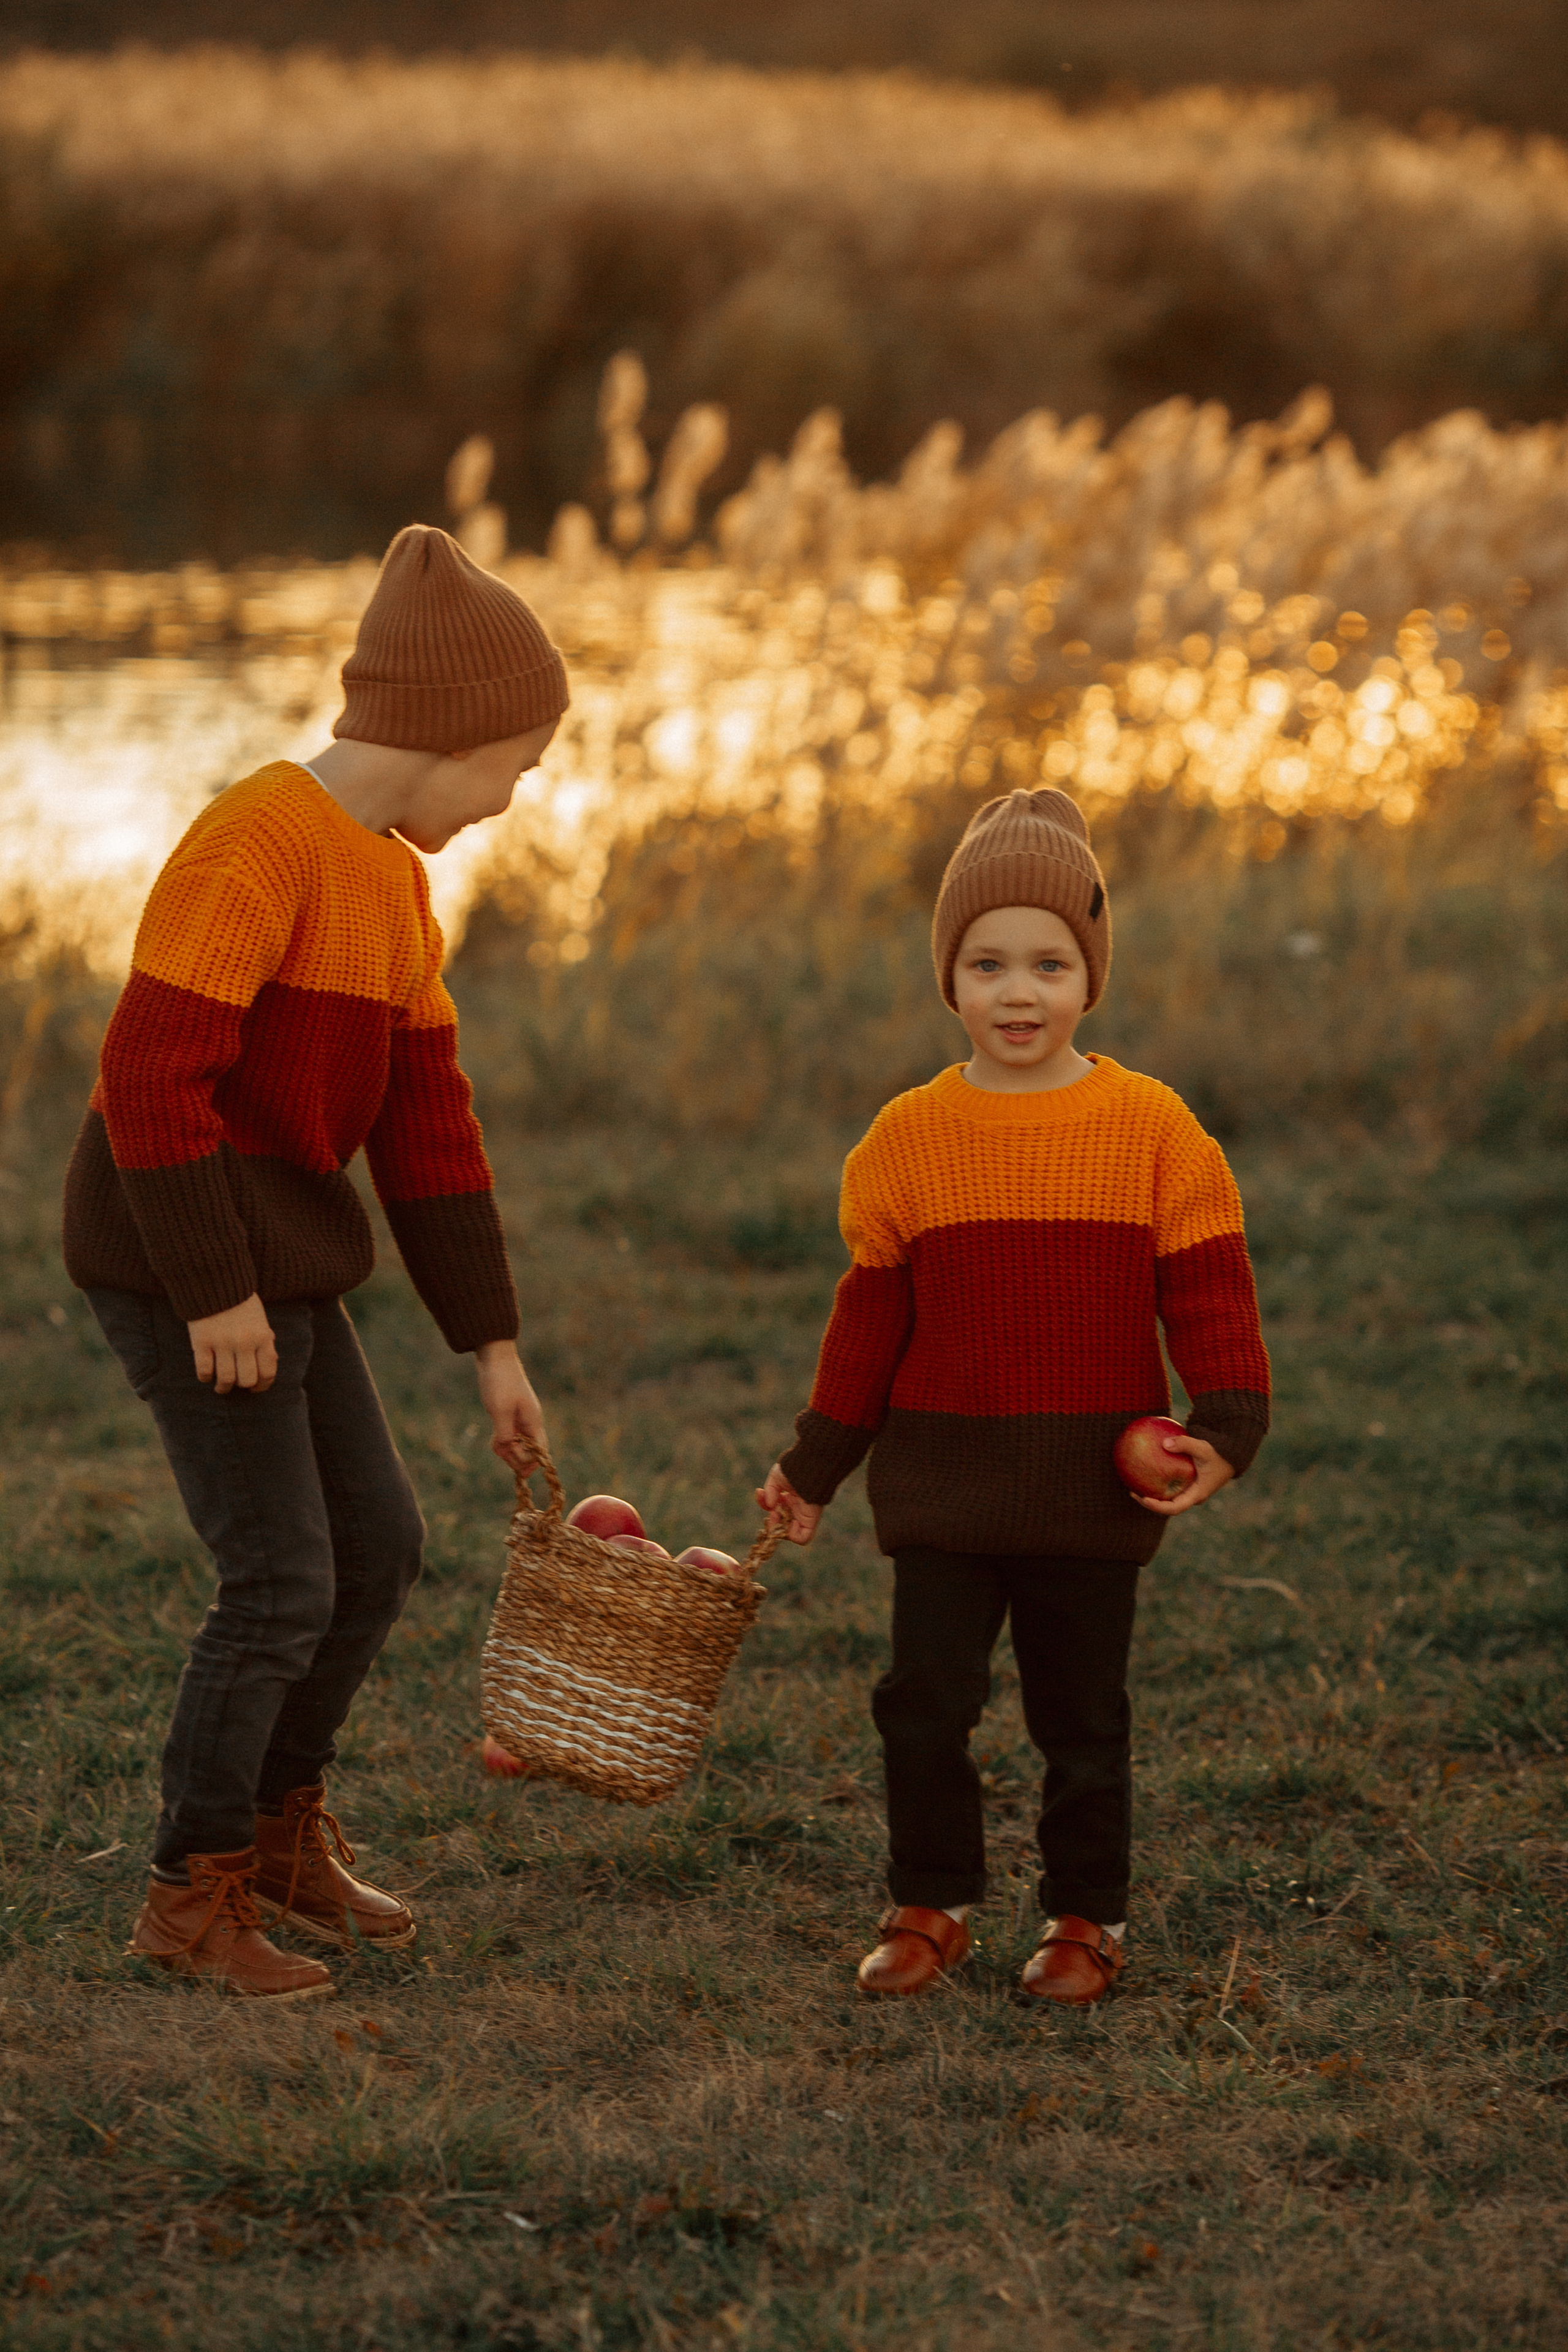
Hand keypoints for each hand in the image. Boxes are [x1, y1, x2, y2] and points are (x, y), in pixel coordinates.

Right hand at [188, 1294, 277, 1394]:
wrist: (215, 1282)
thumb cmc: (241, 1303)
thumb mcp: (261, 1320)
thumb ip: (265, 1340)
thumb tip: (271, 1362)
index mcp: (262, 1337)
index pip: (267, 1373)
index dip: (262, 1386)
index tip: (255, 1388)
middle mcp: (244, 1342)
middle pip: (246, 1380)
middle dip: (242, 1386)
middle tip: (237, 1384)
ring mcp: (222, 1343)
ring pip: (226, 1380)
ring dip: (223, 1387)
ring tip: (221, 1386)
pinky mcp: (202, 1342)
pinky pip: (204, 1371)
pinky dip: (205, 1377)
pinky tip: (207, 1374)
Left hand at [475, 1340, 547, 1471]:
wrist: (495, 1357)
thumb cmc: (500, 1381)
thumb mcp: (500, 1409)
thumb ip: (505, 1433)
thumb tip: (507, 1450)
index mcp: (533, 1421)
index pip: (540, 1450)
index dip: (528, 1460)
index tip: (511, 1454)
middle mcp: (530, 1422)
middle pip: (531, 1451)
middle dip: (517, 1458)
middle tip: (501, 1453)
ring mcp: (521, 1419)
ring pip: (520, 1445)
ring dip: (508, 1451)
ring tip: (495, 1446)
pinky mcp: (511, 1415)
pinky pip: (510, 1436)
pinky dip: (503, 1442)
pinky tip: (494, 1440)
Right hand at [756, 1462, 822, 1545]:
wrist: (807, 1468)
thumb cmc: (793, 1470)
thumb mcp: (776, 1479)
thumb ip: (770, 1492)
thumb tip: (769, 1505)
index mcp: (789, 1497)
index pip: (775, 1508)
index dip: (766, 1506)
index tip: (763, 1497)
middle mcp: (796, 1508)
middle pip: (781, 1523)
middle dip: (772, 1520)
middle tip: (772, 1511)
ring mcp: (804, 1515)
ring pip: (790, 1532)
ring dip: (780, 1527)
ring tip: (777, 1515)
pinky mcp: (811, 1521)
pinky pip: (803, 1538)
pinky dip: (794, 1535)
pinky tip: (791, 1522)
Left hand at [1132, 1431, 1234, 1515]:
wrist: (1230, 1455)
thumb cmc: (1218, 1452)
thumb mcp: (1203, 1447)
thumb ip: (1185, 1444)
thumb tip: (1163, 1443)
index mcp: (1196, 1494)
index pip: (1175, 1508)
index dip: (1158, 1507)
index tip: (1144, 1499)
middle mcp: (1191, 1496)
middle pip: (1167, 1506)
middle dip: (1149, 1502)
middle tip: (1131, 1492)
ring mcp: (1189, 1491)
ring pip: (1167, 1497)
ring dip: (1150, 1494)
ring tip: (1132, 1485)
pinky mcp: (1186, 1484)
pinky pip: (1168, 1486)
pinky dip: (1156, 1481)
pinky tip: (1142, 1471)